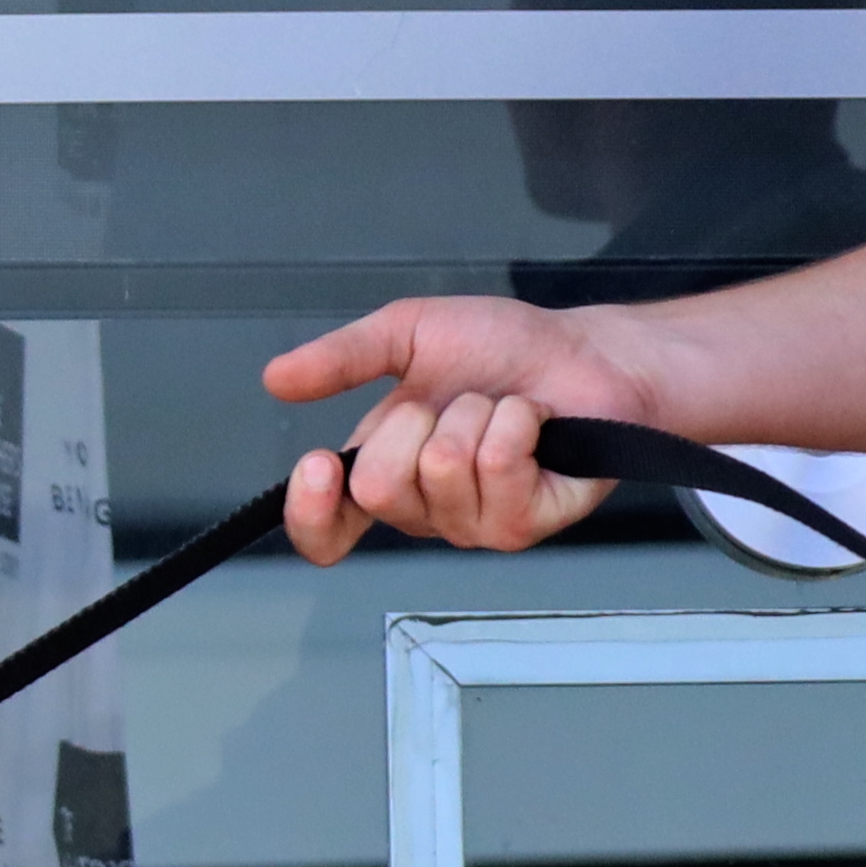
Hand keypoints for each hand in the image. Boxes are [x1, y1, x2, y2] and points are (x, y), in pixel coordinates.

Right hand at [260, 293, 647, 560]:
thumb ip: (342, 357)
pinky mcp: (522, 526)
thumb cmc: (508, 350)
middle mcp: (422, 511)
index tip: (319, 466)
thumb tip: (275, 378)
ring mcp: (471, 525)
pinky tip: (535, 426)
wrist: (590, 354)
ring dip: (477, 415)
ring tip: (503, 409)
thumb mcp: (409, 334)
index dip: (309, 513)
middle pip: (378, 488)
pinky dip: (517, 425)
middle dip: (417, 421)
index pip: (324, 531)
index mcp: (384, 476)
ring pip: (441, 470)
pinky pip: (496, 470)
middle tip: (456, 402)